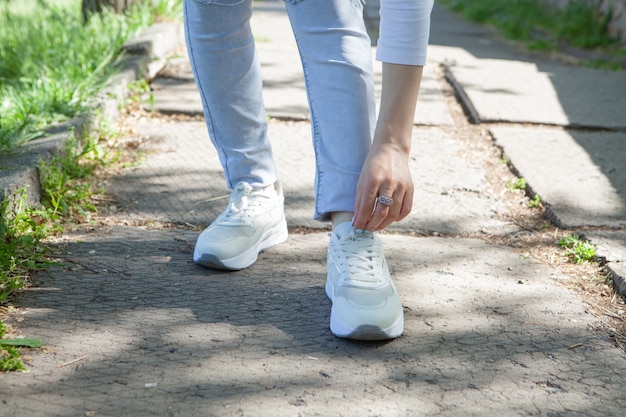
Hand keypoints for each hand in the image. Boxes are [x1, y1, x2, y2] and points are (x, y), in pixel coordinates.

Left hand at [352, 63, 422, 230]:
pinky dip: (397, 218)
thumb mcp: (361, 179)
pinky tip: (390, 219)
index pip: (367, 206)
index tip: (356, 228)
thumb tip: (357, 220)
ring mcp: (402, 186)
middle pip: (381, 212)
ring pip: (394, 214)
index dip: (361, 220)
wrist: (392, 150)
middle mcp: (389, 183)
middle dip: (372, 225)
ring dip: (384, 224)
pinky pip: (405, 210)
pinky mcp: (411, 188)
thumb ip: (359, 200)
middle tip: (366, 230)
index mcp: (374, 179)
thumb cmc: (373, 165)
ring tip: (376, 227)